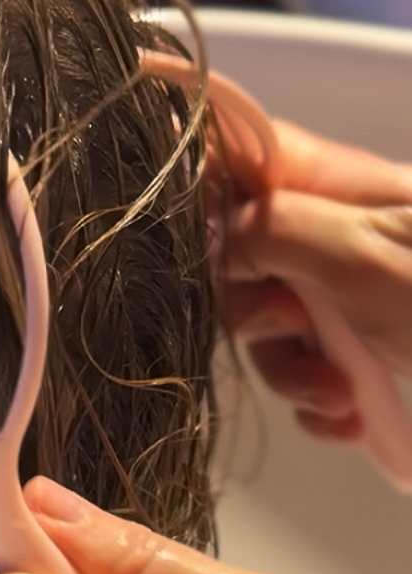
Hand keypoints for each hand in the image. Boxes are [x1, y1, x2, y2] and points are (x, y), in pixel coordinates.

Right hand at [218, 116, 411, 440]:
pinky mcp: (371, 348)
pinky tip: (351, 418)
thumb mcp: (360, 256)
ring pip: (274, 326)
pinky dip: (321, 403)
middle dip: (253, 313)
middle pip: (242, 259)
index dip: (201, 199)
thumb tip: (214, 235)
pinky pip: (312, 371)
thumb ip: (271, 230)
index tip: (208, 251)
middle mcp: (338, 229)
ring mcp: (355, 291)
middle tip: (294, 330)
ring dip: (292, 372)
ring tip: (340, 396)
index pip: (234, 156)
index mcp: (334, 183)